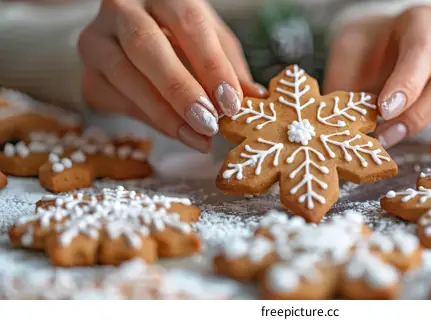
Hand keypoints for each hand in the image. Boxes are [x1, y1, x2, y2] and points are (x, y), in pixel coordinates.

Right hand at [78, 0, 265, 151]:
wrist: (134, 37)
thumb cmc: (183, 36)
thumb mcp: (213, 42)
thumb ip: (230, 68)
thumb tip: (256, 98)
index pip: (188, 23)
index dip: (211, 65)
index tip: (231, 103)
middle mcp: (122, 8)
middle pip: (146, 45)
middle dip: (179, 90)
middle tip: (209, 124)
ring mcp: (97, 39)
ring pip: (123, 75)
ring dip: (164, 114)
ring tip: (198, 138)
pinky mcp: (88, 73)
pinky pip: (115, 100)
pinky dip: (148, 119)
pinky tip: (176, 131)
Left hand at [324, 6, 430, 161]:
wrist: (380, 51)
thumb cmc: (365, 54)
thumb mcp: (347, 59)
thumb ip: (347, 88)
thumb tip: (341, 128)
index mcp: (420, 22)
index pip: (421, 47)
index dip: (407, 81)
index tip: (384, 110)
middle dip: (420, 112)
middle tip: (387, 137)